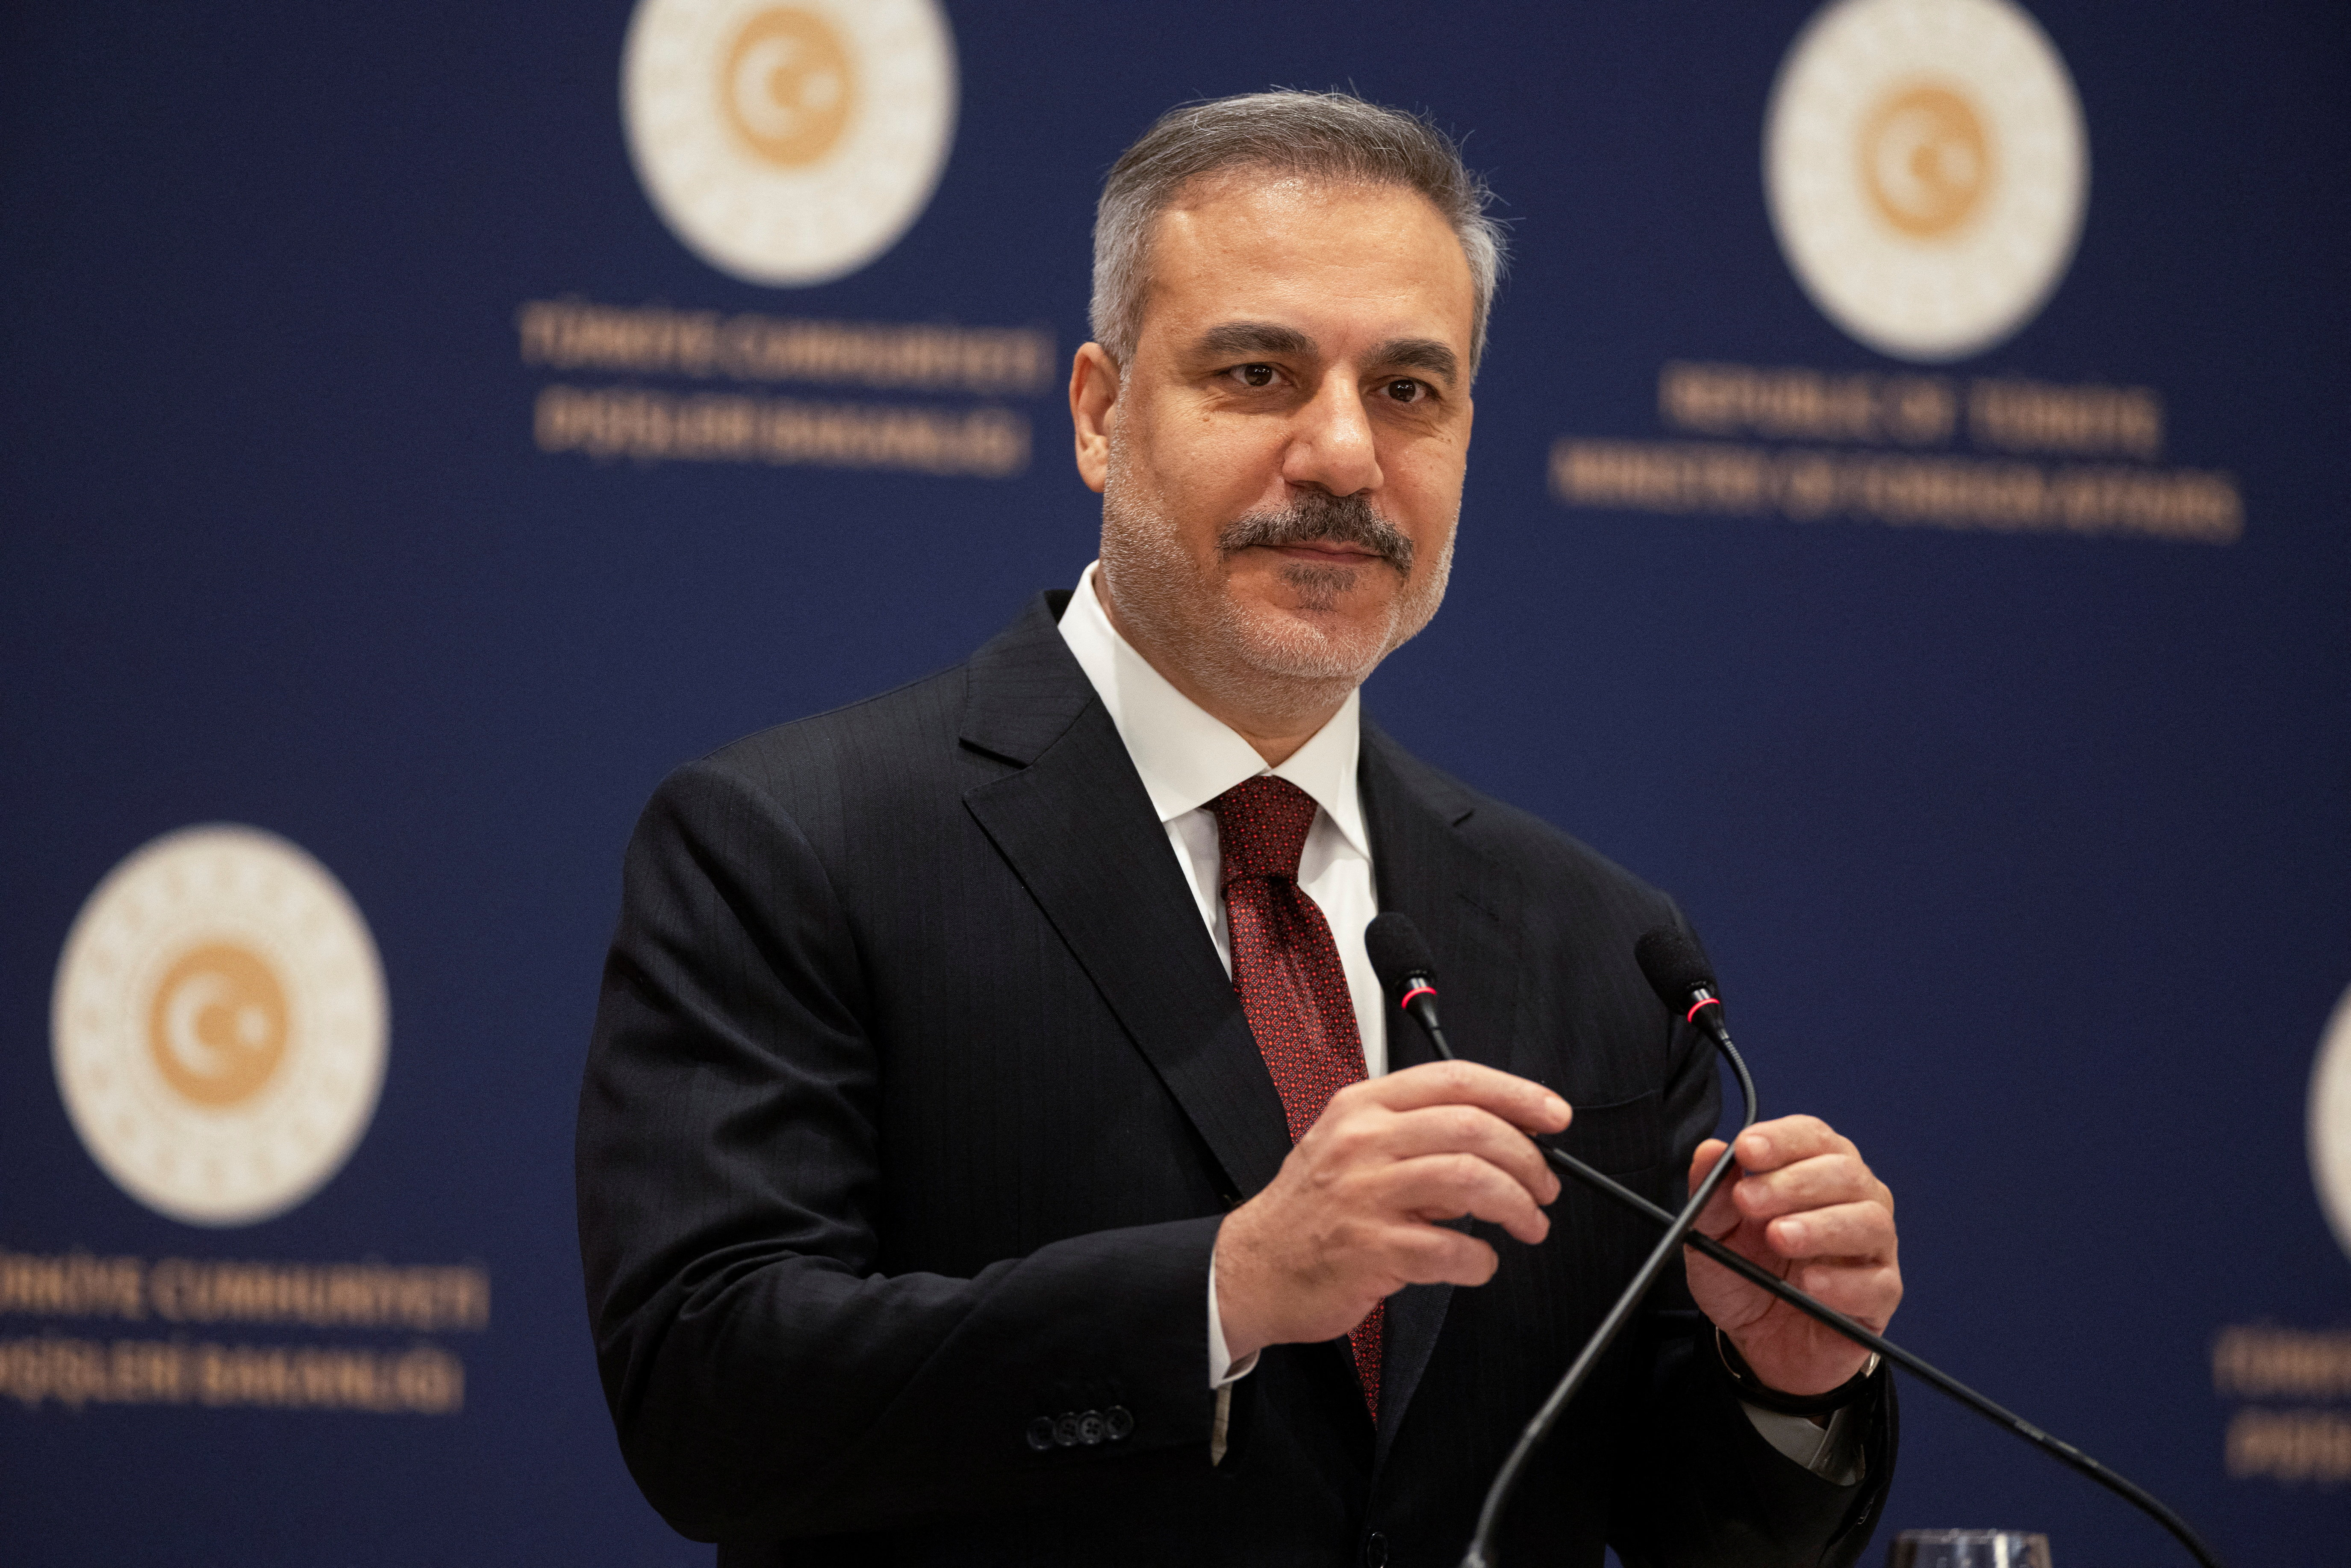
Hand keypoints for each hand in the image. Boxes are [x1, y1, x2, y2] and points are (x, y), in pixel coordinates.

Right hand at [1213, 1060, 1570, 1361]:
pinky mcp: (1370, 1249)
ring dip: (1517, 1206)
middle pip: (1474, 1128)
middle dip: (1528, 1159)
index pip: (1455, 1079)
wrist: (1253, 1267)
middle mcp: (1363, 1142)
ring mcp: (1365, 1195)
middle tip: (1544, 1186)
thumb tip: (1501, 1136)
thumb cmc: (1312, 1208)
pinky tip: (1477, 1262)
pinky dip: (1480, 1260)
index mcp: (1363, 1107)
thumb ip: (1415, 1132)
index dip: (1517, 1094)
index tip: (1554, 1115)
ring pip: (1470, 1180)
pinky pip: (1450, 1251)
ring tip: (1528, 1224)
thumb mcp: (1351, 1145)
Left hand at [1684, 1115, 1901, 1395]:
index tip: (1746, 1150)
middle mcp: (1854, 1200)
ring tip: (1779, 1237)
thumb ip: (1711, 1194)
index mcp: (1815, 1170)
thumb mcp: (1712, 1235)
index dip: (1782, 1139)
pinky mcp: (1880, 1295)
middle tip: (1748, 1200)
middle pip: (1844, 1173)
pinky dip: (1840, 1282)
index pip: (1812, 1137)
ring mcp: (1873, 1247)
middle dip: (1794, 1183)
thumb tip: (1709, 1151)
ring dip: (1820, 1227)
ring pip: (1869, 1222)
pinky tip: (1808, 1283)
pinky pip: (1876, 1283)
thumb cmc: (1745, 1274)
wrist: (1758, 1341)